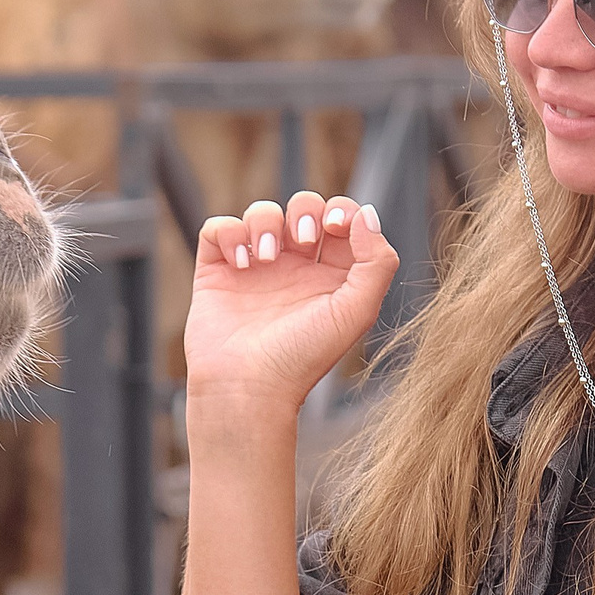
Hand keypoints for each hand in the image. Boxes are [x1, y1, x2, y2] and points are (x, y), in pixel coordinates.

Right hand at [184, 191, 397, 413]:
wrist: (248, 386)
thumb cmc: (304, 357)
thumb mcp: (356, 311)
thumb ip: (377, 262)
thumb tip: (367, 215)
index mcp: (330, 276)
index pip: (341, 222)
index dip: (341, 210)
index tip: (336, 226)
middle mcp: (294, 268)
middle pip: (302, 208)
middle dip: (304, 210)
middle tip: (303, 238)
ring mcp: (254, 268)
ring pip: (261, 213)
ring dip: (266, 222)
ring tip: (268, 259)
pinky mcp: (218, 272)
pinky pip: (220, 228)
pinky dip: (230, 233)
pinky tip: (241, 264)